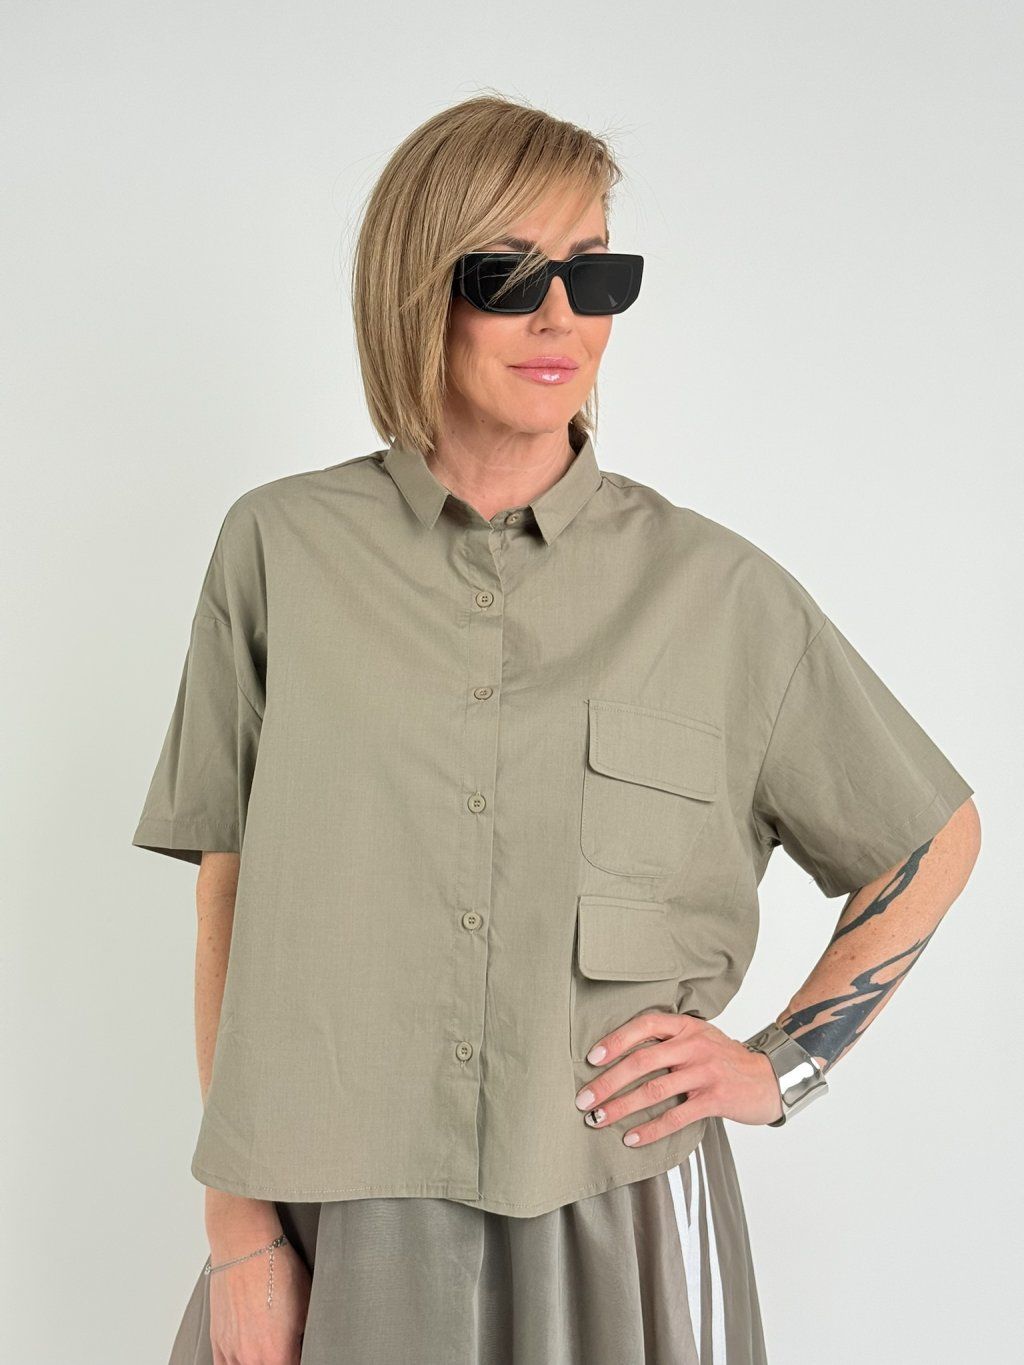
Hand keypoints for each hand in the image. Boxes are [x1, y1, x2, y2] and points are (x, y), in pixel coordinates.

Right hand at [208, 1238, 310, 1364]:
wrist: (246, 1246)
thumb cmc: (276, 1267)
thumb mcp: (308, 1302)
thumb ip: (305, 1334)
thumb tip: (305, 1343)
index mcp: (278, 1355)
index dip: (299, 1359)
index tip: (299, 1351)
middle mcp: (251, 1359)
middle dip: (279, 1359)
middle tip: (285, 1343)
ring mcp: (231, 1352)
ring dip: (257, 1361)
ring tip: (265, 1345)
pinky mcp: (217, 1342)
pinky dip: (236, 1363)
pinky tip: (246, 1354)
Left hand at [573, 1011, 783, 1145]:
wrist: (769, 1078)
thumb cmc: (724, 1059)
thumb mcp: (699, 1038)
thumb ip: (668, 1041)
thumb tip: (620, 1056)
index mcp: (686, 1026)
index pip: (644, 1025)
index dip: (615, 1040)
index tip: (591, 1059)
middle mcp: (694, 1045)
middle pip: (642, 1060)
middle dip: (607, 1081)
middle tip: (583, 1099)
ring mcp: (705, 1071)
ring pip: (654, 1090)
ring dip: (621, 1107)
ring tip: (598, 1119)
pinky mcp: (714, 1099)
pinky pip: (675, 1116)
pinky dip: (650, 1129)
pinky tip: (631, 1138)